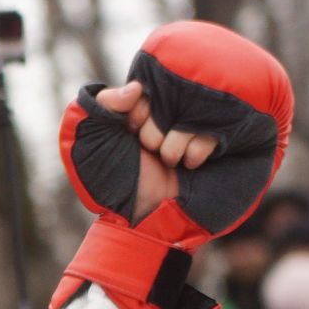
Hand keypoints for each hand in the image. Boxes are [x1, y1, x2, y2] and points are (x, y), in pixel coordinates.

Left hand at [93, 81, 216, 222]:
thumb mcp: (87, 143)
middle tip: (148, 150)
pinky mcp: (220, 143)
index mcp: (139, 108)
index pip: (150, 85)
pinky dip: (198, 150)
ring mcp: (197, 128)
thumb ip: (97, 106)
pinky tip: (189, 164)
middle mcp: (170, 115)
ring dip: (177, 143)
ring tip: (168, 162)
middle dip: (155, 129)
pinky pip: (219, 130)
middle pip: (174, 96)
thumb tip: (136, 87)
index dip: (140, 110)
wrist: (141, 224)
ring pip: (197, 112)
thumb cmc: (110, 184)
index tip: (130, 129)